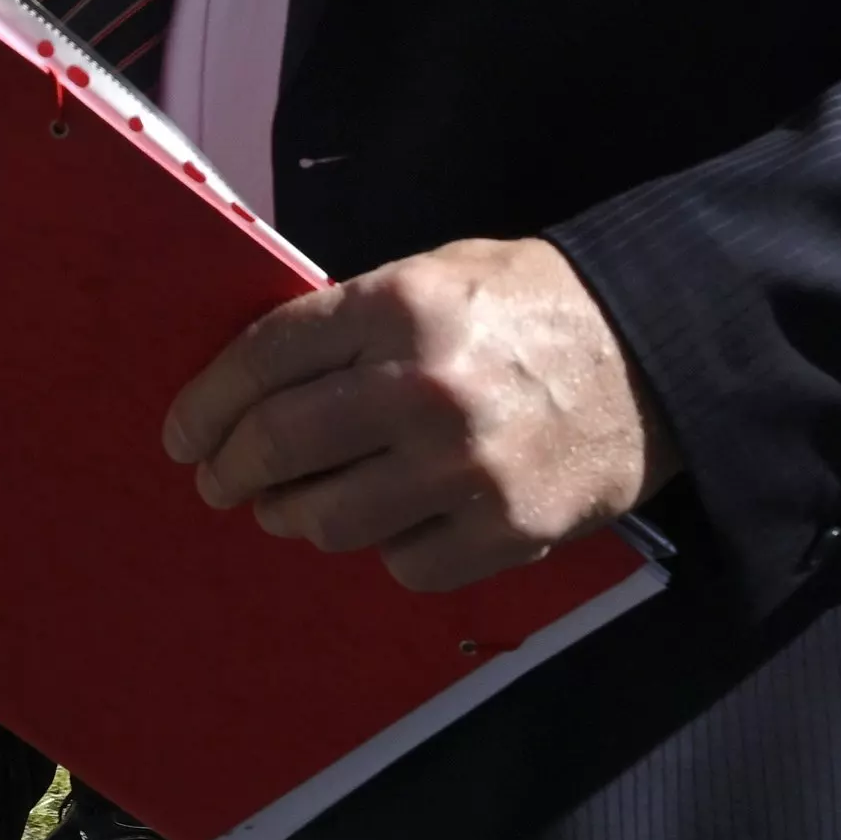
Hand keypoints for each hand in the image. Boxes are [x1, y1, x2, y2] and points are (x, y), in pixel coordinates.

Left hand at [160, 236, 676, 593]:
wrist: (657, 352)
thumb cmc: (531, 307)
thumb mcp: (434, 276)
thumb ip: (348, 324)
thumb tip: (253, 383)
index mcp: (398, 307)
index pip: (263, 360)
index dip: (207, 403)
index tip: (184, 433)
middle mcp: (423, 388)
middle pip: (279, 445)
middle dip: (229, 469)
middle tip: (217, 479)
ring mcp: (463, 468)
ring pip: (327, 519)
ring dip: (294, 517)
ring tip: (292, 507)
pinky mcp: (503, 531)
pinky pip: (400, 564)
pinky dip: (382, 550)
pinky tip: (388, 523)